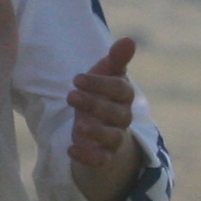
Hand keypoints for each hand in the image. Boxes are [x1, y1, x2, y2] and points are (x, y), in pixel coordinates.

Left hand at [67, 36, 141, 190]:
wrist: (100, 128)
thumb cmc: (102, 95)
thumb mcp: (105, 75)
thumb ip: (115, 59)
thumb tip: (130, 40)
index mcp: (124, 96)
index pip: (120, 90)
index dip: (100, 84)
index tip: (77, 79)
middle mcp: (123, 117)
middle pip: (116, 114)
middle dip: (94, 105)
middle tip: (71, 96)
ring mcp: (115, 138)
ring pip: (112, 137)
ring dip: (96, 131)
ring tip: (77, 125)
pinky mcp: (104, 156)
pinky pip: (101, 160)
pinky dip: (87, 156)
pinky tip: (70, 149)